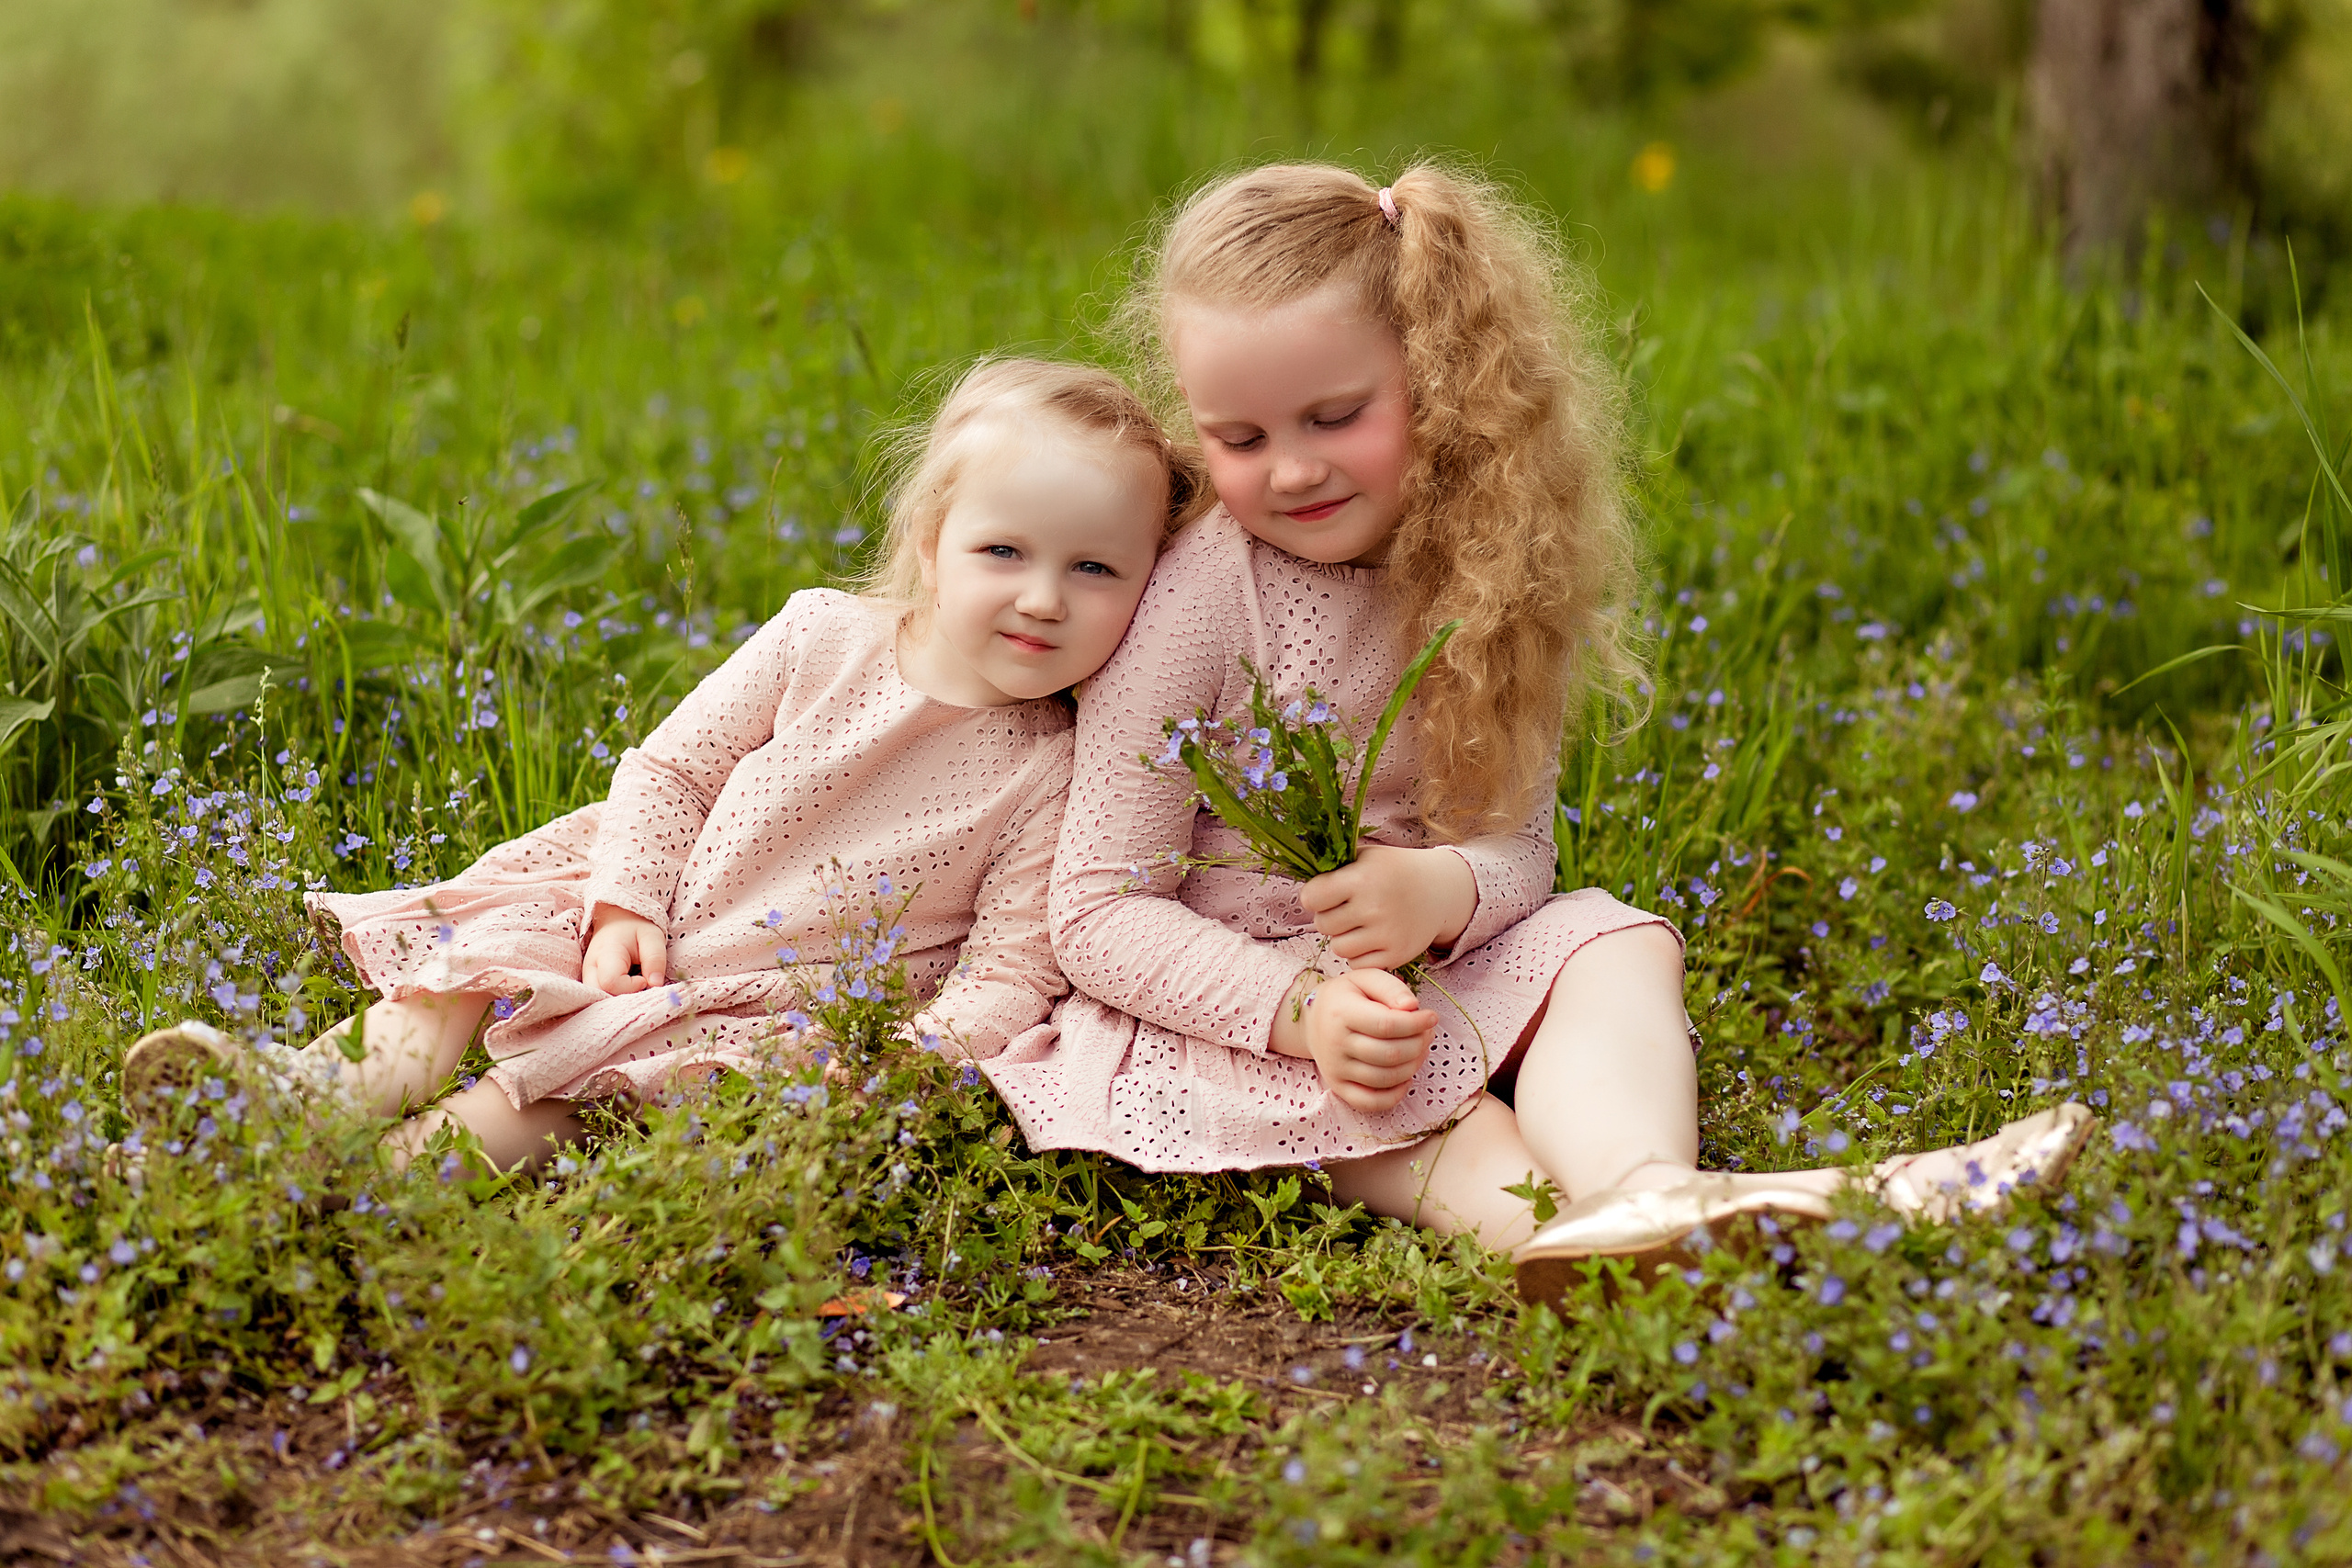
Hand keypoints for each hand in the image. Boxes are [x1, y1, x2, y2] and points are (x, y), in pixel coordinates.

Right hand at [582, 906, 667, 994]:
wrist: (617, 918)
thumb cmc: (636, 927)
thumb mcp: (652, 936)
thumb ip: (655, 959)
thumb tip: (655, 985)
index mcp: (605, 954)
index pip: (611, 983)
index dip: (631, 987)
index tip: (645, 979)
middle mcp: (590, 967)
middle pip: (600, 996)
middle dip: (622, 1000)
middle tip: (640, 988)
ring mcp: (587, 976)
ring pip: (598, 1000)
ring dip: (617, 1001)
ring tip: (634, 989)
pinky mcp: (590, 981)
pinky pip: (599, 996)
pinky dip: (614, 998)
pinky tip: (627, 992)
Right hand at [1270, 968, 1435, 1114]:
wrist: (1312, 1020)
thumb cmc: (1345, 997)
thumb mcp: (1365, 978)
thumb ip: (1390, 988)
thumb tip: (1412, 1007)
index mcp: (1341, 1012)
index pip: (1387, 1025)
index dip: (1417, 1023)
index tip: (1431, 1016)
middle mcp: (1335, 1044)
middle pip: (1390, 1054)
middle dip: (1419, 1044)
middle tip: (1427, 1033)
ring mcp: (1336, 1069)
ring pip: (1386, 1079)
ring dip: (1413, 1066)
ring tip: (1419, 1049)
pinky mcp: (1338, 1087)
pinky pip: (1371, 1102)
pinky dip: (1395, 1095)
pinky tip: (1405, 1078)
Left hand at [1298, 844, 1476, 968]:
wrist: (1439, 890)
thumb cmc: (1392, 871)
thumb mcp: (1364, 856)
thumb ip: (1332, 867)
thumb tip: (1296, 873)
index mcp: (1363, 878)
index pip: (1311, 897)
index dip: (1315, 895)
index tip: (1327, 891)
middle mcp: (1374, 907)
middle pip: (1322, 924)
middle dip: (1329, 916)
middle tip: (1347, 907)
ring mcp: (1387, 934)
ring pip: (1338, 947)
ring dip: (1343, 936)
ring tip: (1359, 922)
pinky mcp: (1397, 955)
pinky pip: (1356, 963)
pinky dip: (1359, 953)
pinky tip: (1371, 937)